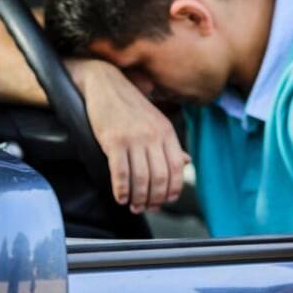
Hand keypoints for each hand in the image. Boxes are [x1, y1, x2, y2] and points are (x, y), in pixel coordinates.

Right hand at [68, 59, 189, 213]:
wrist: (106, 84)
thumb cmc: (130, 106)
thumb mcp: (156, 122)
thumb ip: (170, 144)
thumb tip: (186, 162)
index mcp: (166, 132)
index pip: (177, 167)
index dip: (173, 188)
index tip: (166, 200)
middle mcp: (153, 135)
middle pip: (160, 177)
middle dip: (155, 198)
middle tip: (147, 208)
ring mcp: (134, 138)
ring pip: (142, 178)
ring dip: (138, 198)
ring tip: (134, 206)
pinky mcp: (113, 140)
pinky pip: (121, 172)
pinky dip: (122, 190)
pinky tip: (121, 197)